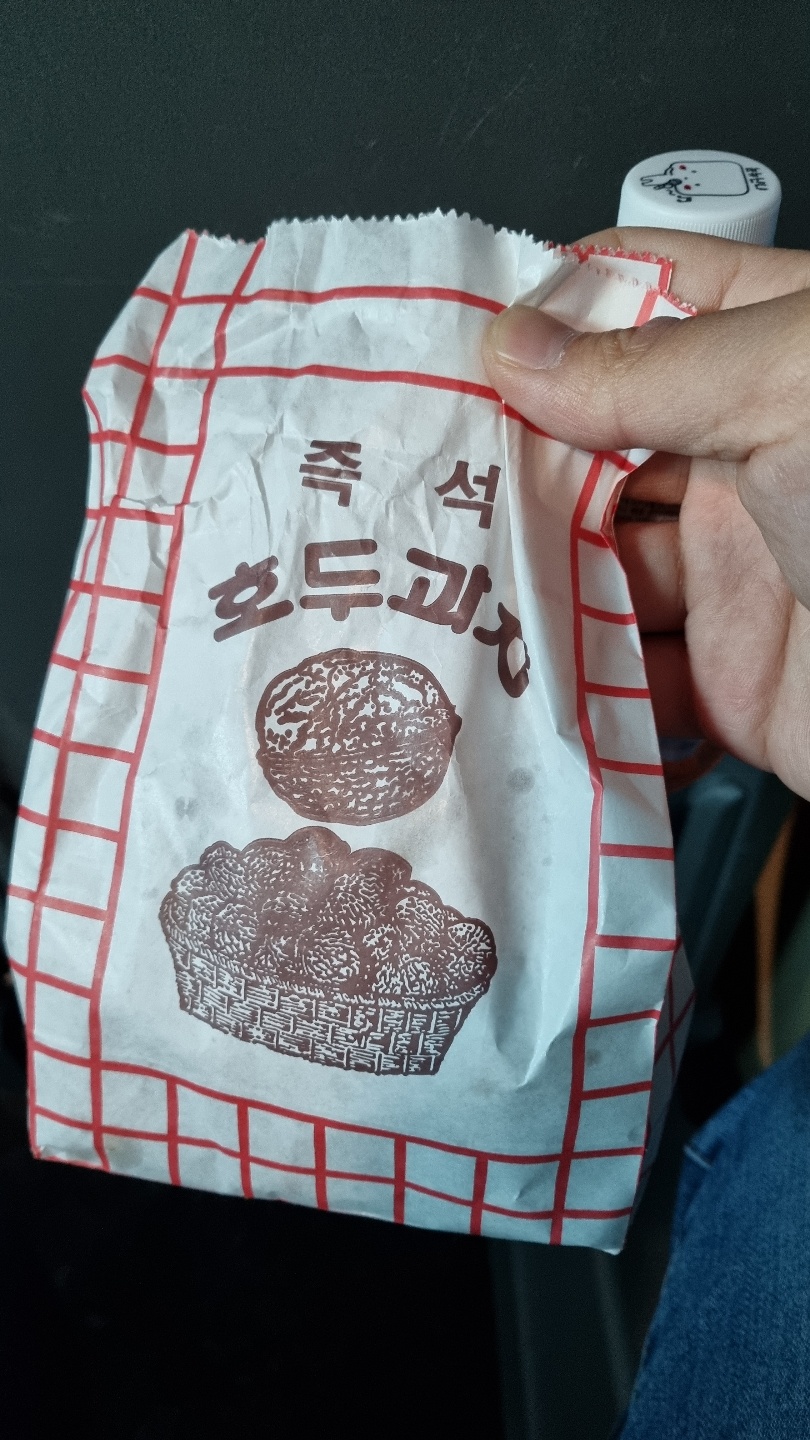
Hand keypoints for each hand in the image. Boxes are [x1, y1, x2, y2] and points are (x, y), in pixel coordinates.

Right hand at [482, 229, 809, 799]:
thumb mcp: (792, 388)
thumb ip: (646, 371)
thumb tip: (515, 344)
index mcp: (772, 355)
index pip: (636, 304)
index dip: (543, 317)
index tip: (450, 347)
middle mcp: (745, 455)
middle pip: (591, 447)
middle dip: (508, 465)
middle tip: (419, 480)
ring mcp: (733, 568)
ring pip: (592, 565)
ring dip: (524, 579)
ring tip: (442, 582)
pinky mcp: (726, 678)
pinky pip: (626, 674)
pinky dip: (574, 683)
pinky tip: (517, 671)